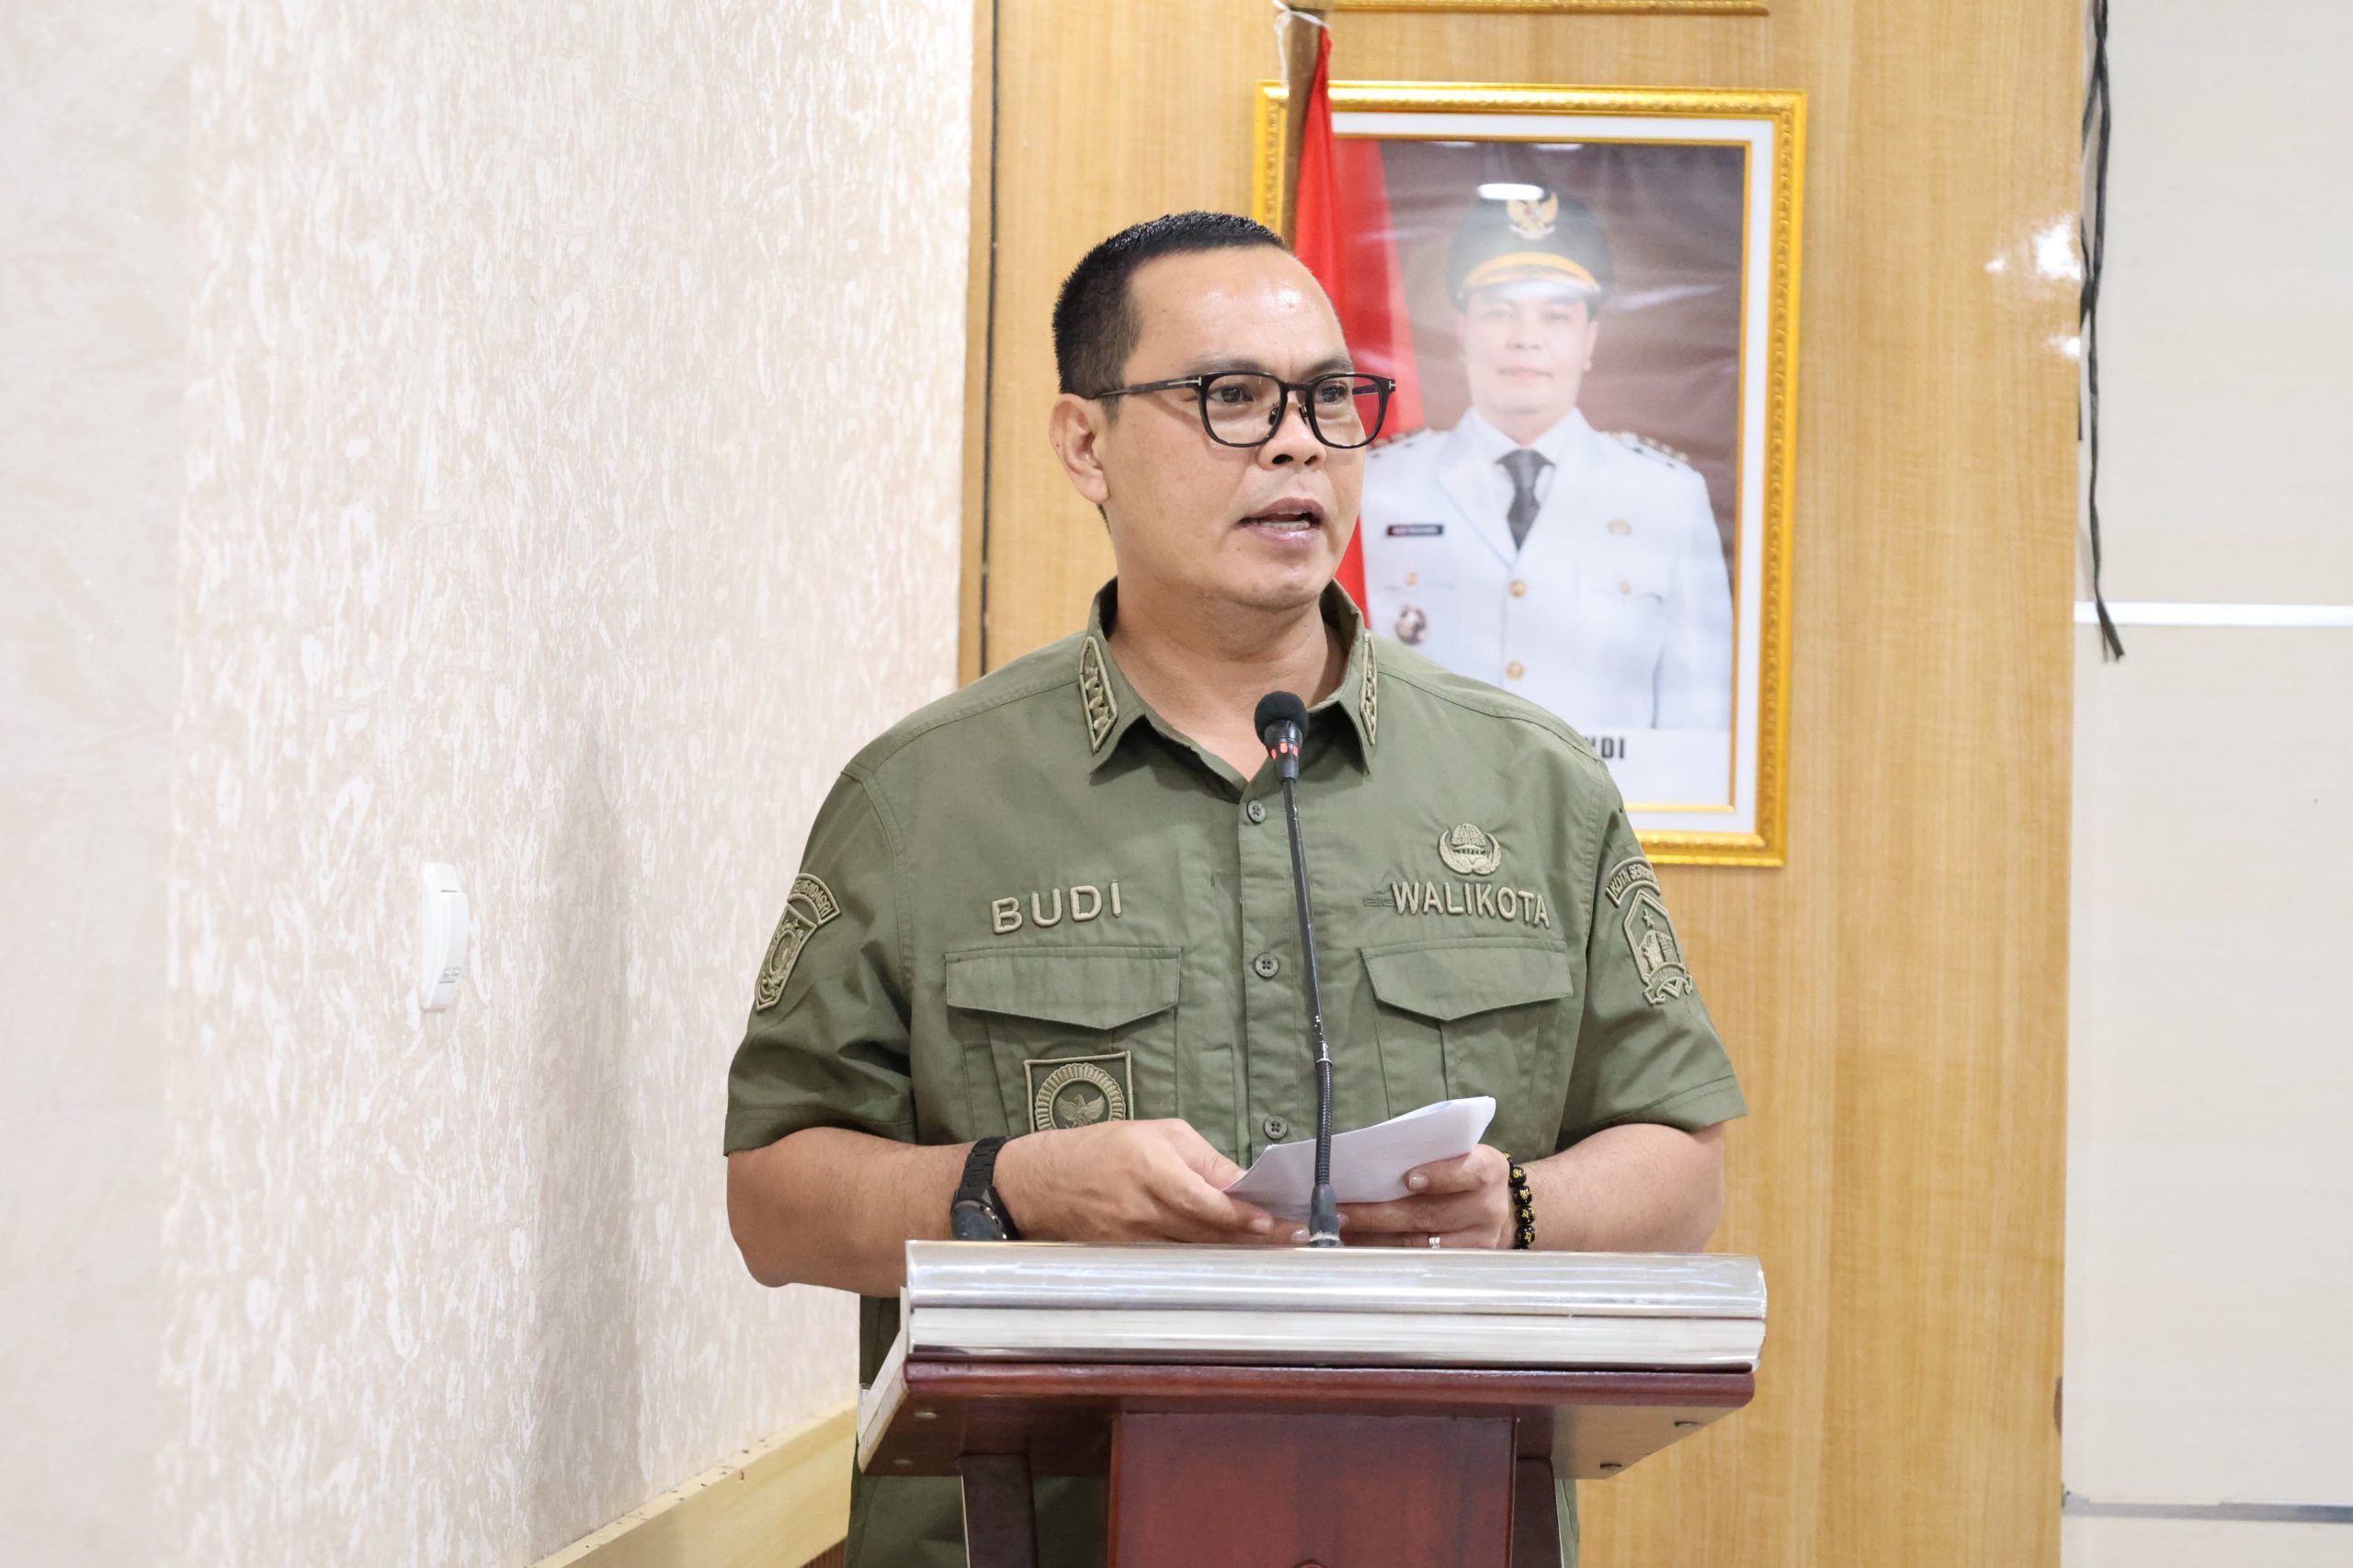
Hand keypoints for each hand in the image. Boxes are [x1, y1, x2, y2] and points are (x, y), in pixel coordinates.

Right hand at [993, 1119, 1277, 1244]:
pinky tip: (1230, 1255)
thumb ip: (1204, 1160)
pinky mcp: (1131, 1259)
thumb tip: (1244, 1183)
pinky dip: (1206, 1258)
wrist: (1041, 1184)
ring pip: (1199, 1252)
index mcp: (1154, 1173)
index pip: (1208, 1203)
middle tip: (1294, 1238)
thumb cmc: (1103, 1149)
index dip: (1244, 1217)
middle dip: (1254, 1237)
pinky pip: (1178, 1260)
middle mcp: (1146, 1213)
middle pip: (1210, 1233)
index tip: (1277, 1223)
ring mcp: (1137, 1242)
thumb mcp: (1158, 1134)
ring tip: (1274, 1246)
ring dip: (1236, 1250)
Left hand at [1333, 1145, 1513, 1249]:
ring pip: (1421, 1242)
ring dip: (1376, 1237)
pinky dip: (1389, 1251)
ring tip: (1344, 1230)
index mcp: (1489, 1169)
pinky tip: (1363, 1244)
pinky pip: (1421, 1259)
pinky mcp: (1465, 1261)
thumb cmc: (1466, 1171)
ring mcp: (1479, 1239)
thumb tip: (1371, 1161)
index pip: (1468, 1171)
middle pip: (1431, 1213)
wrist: (1504, 1205)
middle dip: (1381, 1214)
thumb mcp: (1460, 1152)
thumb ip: (1429, 1153)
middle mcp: (1488, 1207)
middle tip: (1343, 1212)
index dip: (1440, 1176)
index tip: (1408, 1179)